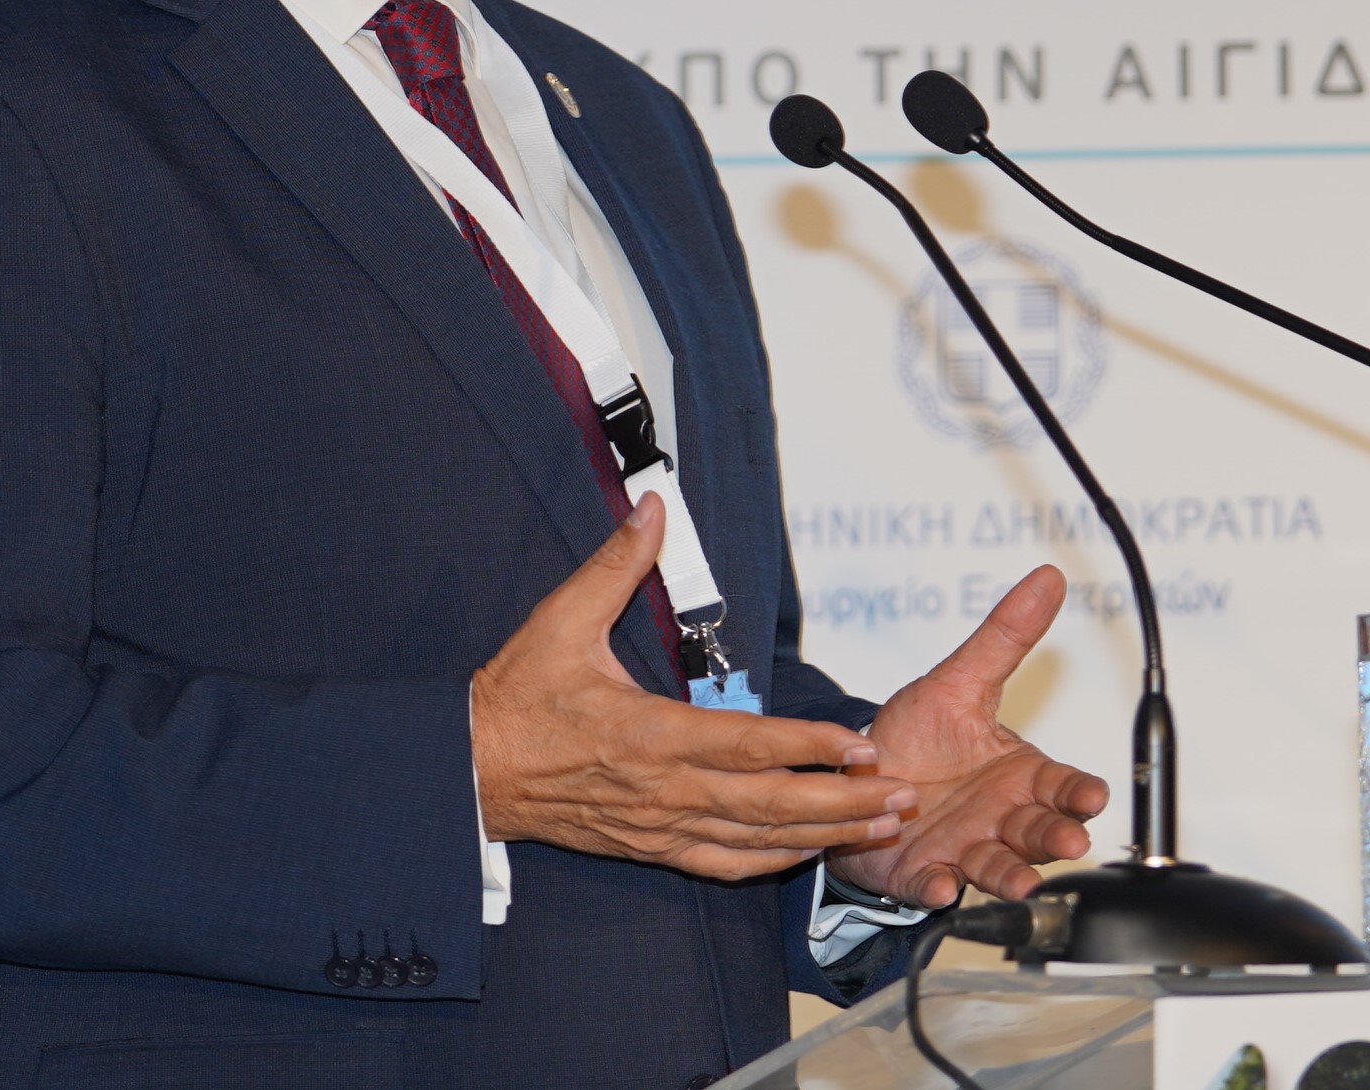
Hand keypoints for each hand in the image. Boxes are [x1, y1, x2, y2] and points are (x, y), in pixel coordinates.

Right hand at [472, 497, 917, 879]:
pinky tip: (810, 852)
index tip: (858, 744)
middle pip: (768, 805)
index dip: (806, 747)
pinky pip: (722, 864)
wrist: (469, 774)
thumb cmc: (517, 697)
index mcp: (648, 734)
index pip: (744, 745)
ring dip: (822, 836)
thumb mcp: (560, 619)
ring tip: (880, 825)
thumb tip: (652, 505)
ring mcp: (658, 826)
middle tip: (901, 796)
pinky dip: (772, 862)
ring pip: (755, 841)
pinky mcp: (649, 846)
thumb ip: (615, 562)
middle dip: (841, 803)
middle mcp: (663, 790)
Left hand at [826, 564, 1109, 908]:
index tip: (1093, 795)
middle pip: (1038, 831)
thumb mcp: (961, 679)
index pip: (1060, 786)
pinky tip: (942, 886)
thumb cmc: (921, 733)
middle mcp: (998, 818)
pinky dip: (937, 889)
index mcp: (1017, 775)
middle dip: (1055, 838)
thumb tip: (1047, 577)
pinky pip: (931, 885)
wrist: (861, 772)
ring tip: (1023, 883)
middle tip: (1070, 843)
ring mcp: (961, 849)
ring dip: (1011, 876)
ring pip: (996, 866)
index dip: (1079, 792)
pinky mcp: (920, 872)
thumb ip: (1005, 636)